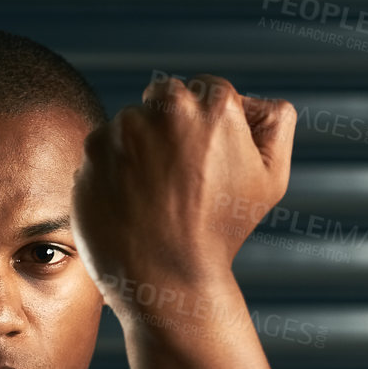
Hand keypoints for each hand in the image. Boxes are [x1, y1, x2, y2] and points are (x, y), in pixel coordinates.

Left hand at [71, 73, 296, 299]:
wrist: (168, 279)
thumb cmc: (222, 232)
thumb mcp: (271, 179)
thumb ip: (275, 125)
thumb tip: (254, 100)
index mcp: (214, 106)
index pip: (207, 89)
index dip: (208, 126)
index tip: (205, 161)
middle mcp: (168, 108)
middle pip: (166, 98)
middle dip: (171, 127)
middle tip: (178, 177)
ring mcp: (124, 129)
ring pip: (132, 123)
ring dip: (139, 148)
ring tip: (153, 196)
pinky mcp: (91, 152)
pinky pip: (102, 149)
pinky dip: (111, 169)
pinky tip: (129, 201)